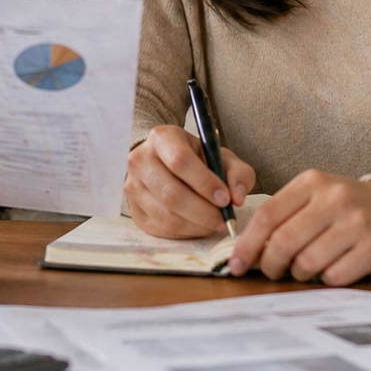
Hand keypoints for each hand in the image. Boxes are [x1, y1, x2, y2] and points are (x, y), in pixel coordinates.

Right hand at [125, 125, 255, 237]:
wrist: (168, 163)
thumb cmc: (198, 159)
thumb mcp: (222, 157)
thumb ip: (237, 173)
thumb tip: (236, 198)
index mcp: (162, 138)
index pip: (179, 161)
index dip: (204, 183)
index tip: (225, 199)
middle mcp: (140, 160)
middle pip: (171, 193)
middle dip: (203, 211)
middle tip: (223, 218)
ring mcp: (133, 186)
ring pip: (166, 216)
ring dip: (196, 225)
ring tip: (214, 222)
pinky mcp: (134, 210)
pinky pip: (161, 229)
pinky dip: (185, 232)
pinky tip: (199, 225)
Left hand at [226, 170, 370, 284]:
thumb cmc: (347, 207)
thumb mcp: (315, 196)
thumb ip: (284, 215)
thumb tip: (248, 249)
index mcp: (312, 182)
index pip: (268, 215)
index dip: (247, 243)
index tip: (236, 263)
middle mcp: (334, 198)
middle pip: (283, 241)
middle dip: (269, 264)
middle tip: (271, 272)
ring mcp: (355, 223)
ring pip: (307, 263)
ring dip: (298, 274)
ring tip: (304, 268)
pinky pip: (334, 277)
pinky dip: (325, 280)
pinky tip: (331, 269)